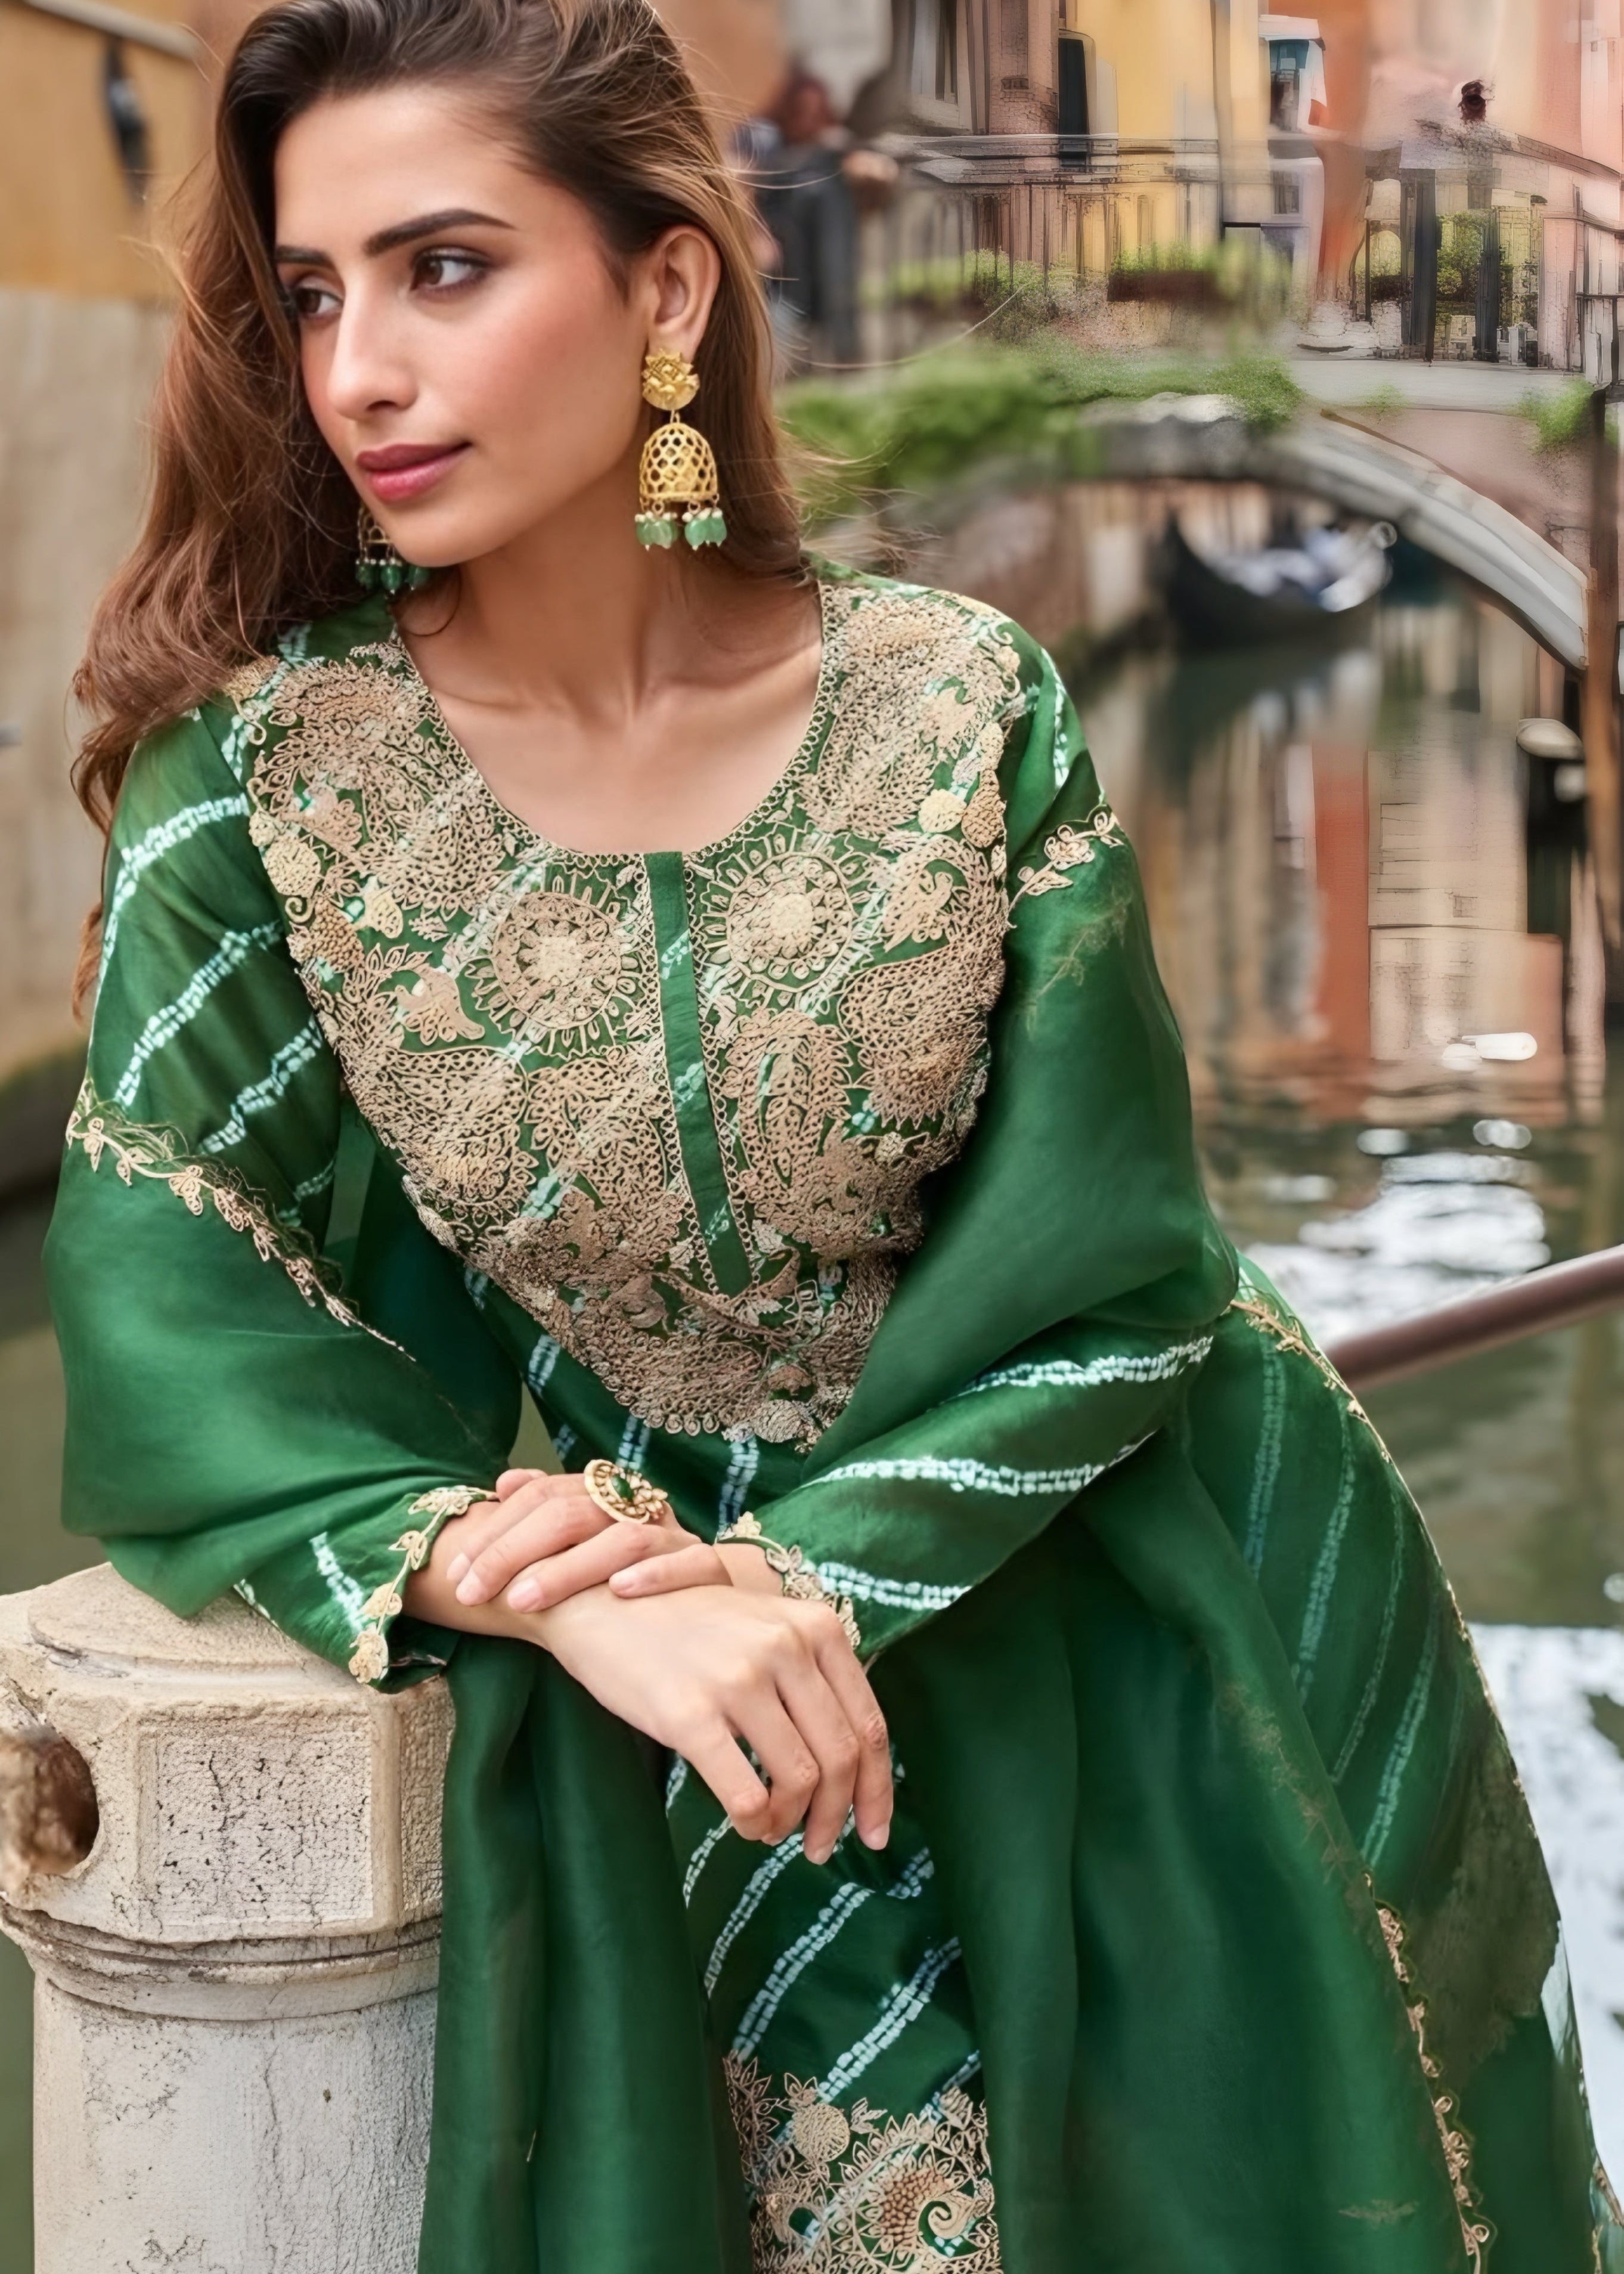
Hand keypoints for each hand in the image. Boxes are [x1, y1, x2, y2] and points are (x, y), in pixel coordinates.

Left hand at [444, 1467, 731, 1612]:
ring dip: (569, 1570)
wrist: (709, 1597)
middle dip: (514, 1552)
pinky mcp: (710, 1569)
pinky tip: (620, 1591)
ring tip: (523, 1601)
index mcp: (605, 1495)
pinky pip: (692, 1562)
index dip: (495, 1532)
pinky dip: (657, 1573)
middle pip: (572, 1513)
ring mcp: (675, 1537)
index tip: (455, 1574)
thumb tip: (504, 1482)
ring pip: (624, 1539)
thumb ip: (545, 1512)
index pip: (542, 1496)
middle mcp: (638, 1508)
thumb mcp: (582, 1544)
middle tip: (472, 1592)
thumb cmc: (628, 1574)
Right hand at [537, 1583, 891, 1861]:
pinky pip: (746, 1794)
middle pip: (841, 1758)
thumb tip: (850, 1762)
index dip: (879, 1789)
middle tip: (819, 1847)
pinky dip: (755, 1823)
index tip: (875, 1832)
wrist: (599, 1602)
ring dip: (790, 1822)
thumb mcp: (764, 1626)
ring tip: (771, 1831)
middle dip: (837, 1816)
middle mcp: (785, 1647)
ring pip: (799, 1780)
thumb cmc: (684, 1623)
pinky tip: (745, 1825)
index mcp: (815, 1626)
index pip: (868, 1725)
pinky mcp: (690, 1714)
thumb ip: (810, 1675)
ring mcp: (738, 1679)